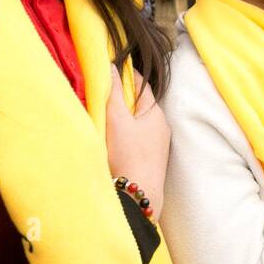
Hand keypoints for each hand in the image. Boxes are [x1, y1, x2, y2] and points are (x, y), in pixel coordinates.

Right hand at [106, 67, 169, 220]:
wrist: (138, 197)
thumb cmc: (128, 156)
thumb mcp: (116, 120)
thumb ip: (113, 92)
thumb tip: (112, 66)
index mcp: (155, 113)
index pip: (141, 84)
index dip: (125, 75)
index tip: (110, 68)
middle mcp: (161, 127)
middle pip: (139, 103)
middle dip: (122, 97)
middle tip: (102, 92)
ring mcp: (158, 144)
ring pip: (138, 122)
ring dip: (123, 118)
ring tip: (104, 117)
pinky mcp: (151, 160)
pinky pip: (138, 138)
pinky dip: (126, 134)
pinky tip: (113, 141)